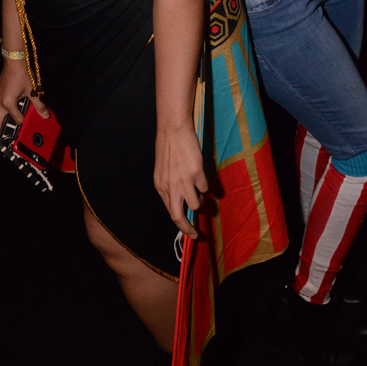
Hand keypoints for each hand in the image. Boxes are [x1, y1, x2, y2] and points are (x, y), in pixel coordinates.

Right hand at [0, 59, 48, 129]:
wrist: (14, 59)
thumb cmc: (23, 74)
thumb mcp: (33, 90)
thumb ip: (39, 105)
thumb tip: (45, 115)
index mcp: (7, 103)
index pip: (16, 120)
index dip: (25, 123)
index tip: (32, 123)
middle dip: (7, 127)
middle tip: (19, 127)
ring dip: (8, 116)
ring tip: (21, 114)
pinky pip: (0, 104)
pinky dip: (8, 108)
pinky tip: (18, 103)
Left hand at [154, 124, 208, 239]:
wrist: (173, 130)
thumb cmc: (169, 150)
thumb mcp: (163, 173)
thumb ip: (170, 188)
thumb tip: (184, 203)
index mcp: (161, 187)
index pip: (171, 214)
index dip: (181, 225)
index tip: (191, 232)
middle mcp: (170, 187)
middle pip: (178, 217)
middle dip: (188, 229)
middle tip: (197, 235)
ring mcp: (184, 181)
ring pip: (196, 204)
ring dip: (200, 200)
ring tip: (199, 189)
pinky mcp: (196, 173)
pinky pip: (205, 188)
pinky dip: (205, 184)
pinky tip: (200, 172)